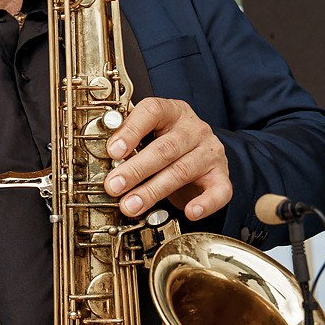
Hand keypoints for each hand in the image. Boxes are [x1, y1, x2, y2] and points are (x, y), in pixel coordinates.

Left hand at [104, 96, 230, 222]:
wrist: (202, 154)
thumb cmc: (168, 143)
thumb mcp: (149, 134)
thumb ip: (130, 142)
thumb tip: (103, 160)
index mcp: (172, 112)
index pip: (152, 112)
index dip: (131, 131)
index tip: (113, 151)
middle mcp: (194, 129)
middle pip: (165, 148)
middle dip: (136, 170)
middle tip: (114, 186)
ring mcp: (210, 152)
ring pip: (182, 171)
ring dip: (153, 191)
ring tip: (131, 205)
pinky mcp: (221, 176)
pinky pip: (218, 191)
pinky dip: (205, 203)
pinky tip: (190, 212)